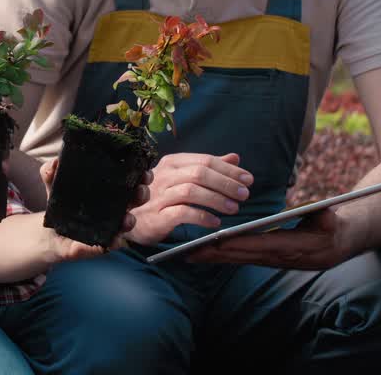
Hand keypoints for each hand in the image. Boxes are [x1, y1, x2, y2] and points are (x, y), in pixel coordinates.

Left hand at [39, 157, 152, 261]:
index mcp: (109, 188)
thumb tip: (55, 163)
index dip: (141, 174)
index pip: (131, 178)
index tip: (144, 170)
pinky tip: (115, 239)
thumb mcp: (53, 183)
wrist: (49, 231)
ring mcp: (111, 225)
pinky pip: (114, 244)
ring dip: (131, 220)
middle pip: (137, 198)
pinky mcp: (103, 243)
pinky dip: (116, 242)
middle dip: (142, 193)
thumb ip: (51, 171)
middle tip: (140, 189)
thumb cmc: (59, 203)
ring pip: (129, 222)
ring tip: (127, 218)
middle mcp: (115, 206)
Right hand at [127, 152, 253, 245]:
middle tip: (244, 194)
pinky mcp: (157, 216)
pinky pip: (182, 213)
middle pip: (199, 173)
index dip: (228, 170)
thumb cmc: (161, 196)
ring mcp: (159, 195)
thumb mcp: (183, 177)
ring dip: (216, 199)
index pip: (204, 160)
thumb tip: (234, 158)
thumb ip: (208, 168)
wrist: (131, 219)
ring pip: (191, 191)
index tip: (248, 179)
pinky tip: (215, 222)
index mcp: (172, 162)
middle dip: (226, 183)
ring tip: (233, 208)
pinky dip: (202, 216)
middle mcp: (165, 175)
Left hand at [185, 207, 357, 268]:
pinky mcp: (270, 259)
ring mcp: (275, 261)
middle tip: (189, 252)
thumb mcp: (334, 219)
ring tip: (189, 254)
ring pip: (241, 259)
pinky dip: (224, 256)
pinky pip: (244, 258)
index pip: (261, 246)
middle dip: (216, 254)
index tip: (215, 241)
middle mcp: (282, 259)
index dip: (238, 244)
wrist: (343, 242)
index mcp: (296, 250)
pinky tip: (206, 252)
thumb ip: (326, 216)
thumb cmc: (336, 225)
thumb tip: (321, 212)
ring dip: (216, 258)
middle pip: (244, 256)